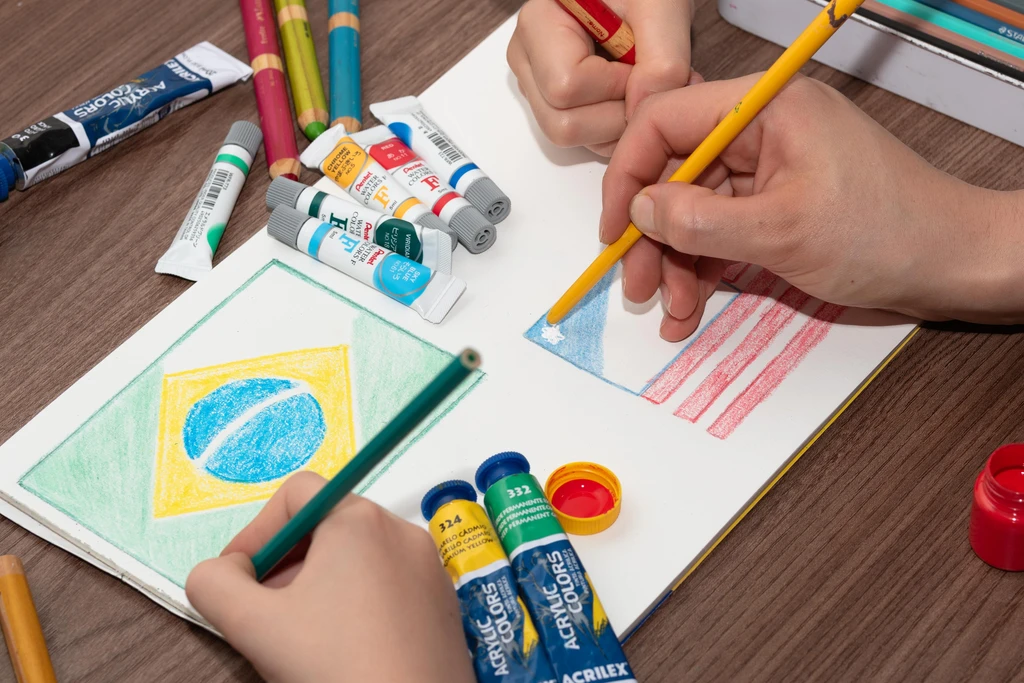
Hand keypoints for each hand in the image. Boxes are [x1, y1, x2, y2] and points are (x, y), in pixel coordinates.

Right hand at [185, 472, 472, 682]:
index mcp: (359, 520)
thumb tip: (218, 571)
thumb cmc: (339, 668)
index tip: (239, 579)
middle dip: (285, 564)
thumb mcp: (254, 625)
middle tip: (263, 612)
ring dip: (318, 586)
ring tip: (301, 635)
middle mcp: (401, 531)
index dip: (256, 532)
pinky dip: (356, 603)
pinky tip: (342, 648)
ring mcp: (428, 567)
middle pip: (327, 525)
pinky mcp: (442, 602)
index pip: (296, 493)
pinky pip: (388, 583)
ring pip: (358, 557)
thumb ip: (215, 585)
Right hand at [508, 0, 694, 155]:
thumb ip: (662, 61)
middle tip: (644, 83)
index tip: (641, 62)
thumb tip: (641, 112)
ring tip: (640, 87)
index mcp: (539, 24)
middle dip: (615, 115)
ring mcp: (536, 86)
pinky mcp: (553, 104)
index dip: (615, 87)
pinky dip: (614, 129)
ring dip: (617, 125)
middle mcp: (528, 59)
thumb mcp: (662, 9)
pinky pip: (581, 139)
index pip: (566, 87)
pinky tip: (631, 97)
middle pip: (561, 124)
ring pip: (568, 137)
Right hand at [600, 74, 1023, 335]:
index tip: (614, 231)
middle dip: (654, 235)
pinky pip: (723, 230)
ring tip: (673, 312)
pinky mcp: (777, 203)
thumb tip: (639, 212)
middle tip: (637, 286)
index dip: (629, 175)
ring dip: (677, 262)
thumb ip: (700, 221)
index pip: (666, 120)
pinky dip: (705, 267)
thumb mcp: (780, 232)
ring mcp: (769, 168)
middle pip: (676, 173)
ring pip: (695, 210)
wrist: (952, 265)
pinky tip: (691, 306)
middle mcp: (761, 130)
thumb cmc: (884, 235)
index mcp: (764, 108)